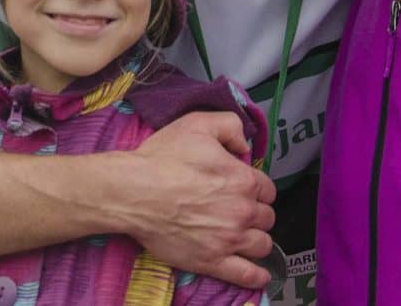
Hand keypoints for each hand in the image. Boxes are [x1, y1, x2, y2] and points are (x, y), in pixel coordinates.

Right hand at [125, 111, 276, 288]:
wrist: (133, 191)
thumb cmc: (163, 158)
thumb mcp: (198, 124)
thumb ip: (229, 125)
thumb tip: (244, 145)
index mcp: (242, 180)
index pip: (267, 189)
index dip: (256, 187)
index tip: (243, 188)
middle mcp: (242, 211)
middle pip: (266, 217)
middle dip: (256, 212)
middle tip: (237, 209)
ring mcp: (228, 239)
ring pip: (262, 244)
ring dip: (256, 239)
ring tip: (244, 236)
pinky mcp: (212, 261)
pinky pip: (246, 275)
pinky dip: (257, 277)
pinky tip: (260, 275)